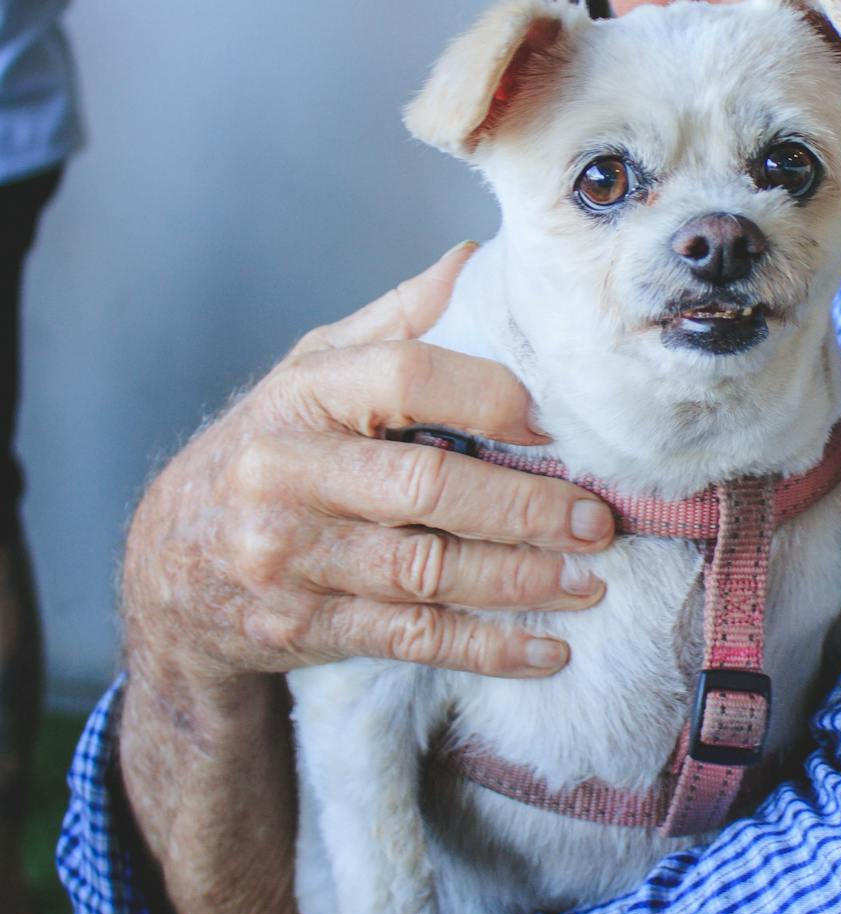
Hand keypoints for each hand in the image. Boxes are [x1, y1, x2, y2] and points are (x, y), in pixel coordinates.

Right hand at [122, 240, 614, 686]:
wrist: (169, 564)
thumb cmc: (272, 449)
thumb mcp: (312, 372)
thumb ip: (396, 324)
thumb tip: (474, 262)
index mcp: (304, 395)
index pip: (406, 377)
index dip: (490, 395)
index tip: (556, 424)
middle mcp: (291, 473)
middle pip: (429, 486)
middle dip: (526, 506)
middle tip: (598, 520)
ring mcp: (293, 556)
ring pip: (429, 570)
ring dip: (522, 579)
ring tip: (589, 580)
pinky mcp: (304, 625)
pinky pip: (412, 638)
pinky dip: (487, 647)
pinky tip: (547, 651)